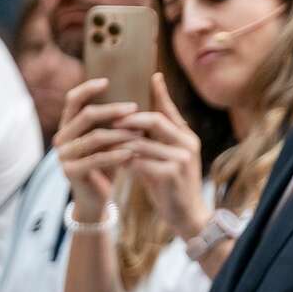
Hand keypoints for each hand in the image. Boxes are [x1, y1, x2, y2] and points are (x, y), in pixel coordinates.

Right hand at [54, 78, 137, 221]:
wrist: (95, 198)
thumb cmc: (105, 164)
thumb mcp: (108, 140)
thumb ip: (112, 122)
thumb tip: (134, 97)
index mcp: (68, 125)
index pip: (73, 99)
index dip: (88, 88)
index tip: (108, 81)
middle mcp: (62, 138)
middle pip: (86, 115)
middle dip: (112, 110)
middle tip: (135, 107)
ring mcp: (63, 155)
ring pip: (94, 137)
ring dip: (120, 133)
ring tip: (140, 132)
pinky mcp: (71, 172)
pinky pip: (96, 159)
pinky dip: (116, 154)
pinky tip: (133, 152)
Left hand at [116, 74, 207, 238]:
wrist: (188, 215)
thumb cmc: (173, 186)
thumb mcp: (169, 159)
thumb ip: (157, 141)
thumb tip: (133, 123)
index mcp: (187, 137)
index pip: (170, 109)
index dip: (160, 93)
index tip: (152, 76)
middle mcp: (186, 144)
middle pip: (154, 120)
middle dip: (129, 118)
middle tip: (110, 119)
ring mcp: (180, 159)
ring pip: (142, 142)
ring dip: (121, 141)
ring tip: (104, 140)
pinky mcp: (169, 175)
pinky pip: (139, 161)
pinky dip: (124, 160)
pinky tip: (113, 161)